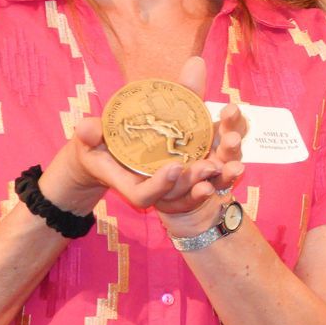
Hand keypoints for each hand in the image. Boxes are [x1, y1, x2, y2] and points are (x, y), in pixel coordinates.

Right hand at [37, 58, 244, 228]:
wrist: (107, 151)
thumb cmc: (96, 144)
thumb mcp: (91, 135)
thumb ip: (89, 133)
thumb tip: (88, 127)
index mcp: (129, 185)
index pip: (143, 196)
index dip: (160, 186)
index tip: (174, 168)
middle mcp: (155, 188)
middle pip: (177, 194)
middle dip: (195, 180)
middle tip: (210, 165)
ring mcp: (174, 182)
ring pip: (198, 186)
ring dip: (217, 176)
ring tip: (233, 164)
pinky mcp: (189, 169)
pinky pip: (209, 172)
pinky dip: (223, 162)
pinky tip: (237, 147)